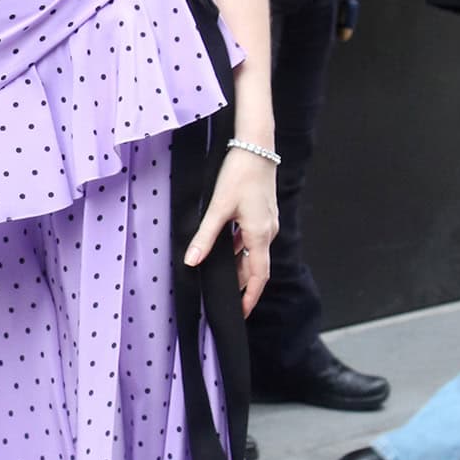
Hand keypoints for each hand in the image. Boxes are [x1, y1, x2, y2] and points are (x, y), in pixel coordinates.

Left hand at [184, 148, 278, 316]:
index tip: (242, 313)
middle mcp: (267, 231)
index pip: (258, 276)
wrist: (256, 146)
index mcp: (259, 235)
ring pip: (253, 252)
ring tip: (221, 277)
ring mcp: (267, 221)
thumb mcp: (218, 208)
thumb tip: (191, 262)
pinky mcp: (262, 212)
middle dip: (242, 284)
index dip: (250, 297)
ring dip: (240, 266)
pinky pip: (252, 239)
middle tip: (225, 298)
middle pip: (256, 266)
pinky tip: (225, 248)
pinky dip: (241, 249)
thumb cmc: (239, 174)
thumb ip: (205, 237)